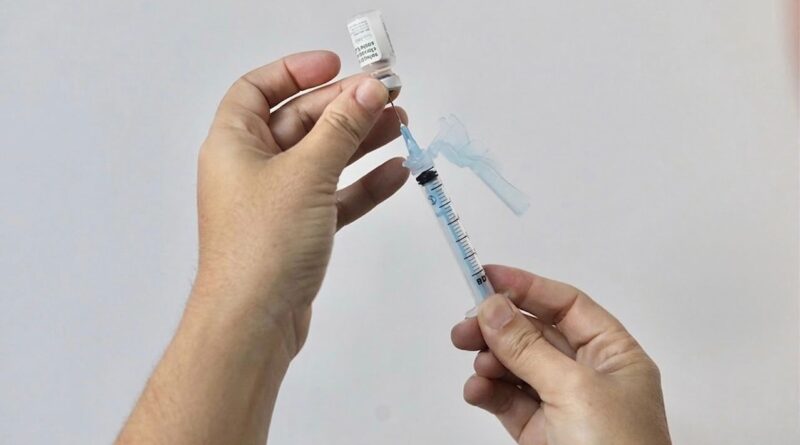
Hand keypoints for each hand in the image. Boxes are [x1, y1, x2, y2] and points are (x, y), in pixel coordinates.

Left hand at [193, 50, 408, 355]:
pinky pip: (335, 196)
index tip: (335, 66)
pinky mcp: (299, 230)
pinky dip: (363, 184)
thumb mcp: (306, 174)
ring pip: (324, 158)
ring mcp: (277, 200)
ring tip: (400, 125)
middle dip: (346, 108)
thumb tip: (368, 89)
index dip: (295, 72)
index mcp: (234, 144)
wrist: (254, 323)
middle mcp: (252, 168)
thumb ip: (341, 127)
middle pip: (301, 122)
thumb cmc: (260, 248)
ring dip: (362, 141)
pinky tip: (394, 172)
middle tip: (388, 96)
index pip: (259, 89)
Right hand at [451, 265, 670, 444]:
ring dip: (491, 360)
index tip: (488, 276)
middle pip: (535, 334)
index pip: (566, 306)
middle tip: (466, 325)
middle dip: (499, 327)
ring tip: (476, 363)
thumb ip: (528, 347)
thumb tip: (494, 308)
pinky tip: (477, 390)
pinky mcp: (540, 433)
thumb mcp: (574, 389)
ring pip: (516, 367)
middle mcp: (588, 376)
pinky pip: (507, 401)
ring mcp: (562, 405)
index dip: (527, 288)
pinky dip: (487, 392)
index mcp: (613, 355)